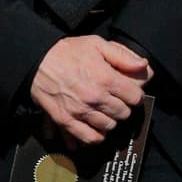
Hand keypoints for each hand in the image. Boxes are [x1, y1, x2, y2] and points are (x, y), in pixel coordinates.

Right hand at [30, 35, 151, 146]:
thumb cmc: (67, 51)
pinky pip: (90, 138)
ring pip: (109, 126)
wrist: (36, 61)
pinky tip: (96, 127)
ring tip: (103, 111)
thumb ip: (123, 56)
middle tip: (114, 99)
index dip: (134, 93)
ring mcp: (81, 111)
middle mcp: (95, 98)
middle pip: (124, 113)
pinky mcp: (67, 121)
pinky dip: (96, 136)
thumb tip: (144, 66)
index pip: (135, 97)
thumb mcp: (97, 44)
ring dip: (110, 119)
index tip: (127, 91)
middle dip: (122, 106)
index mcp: (106, 78)